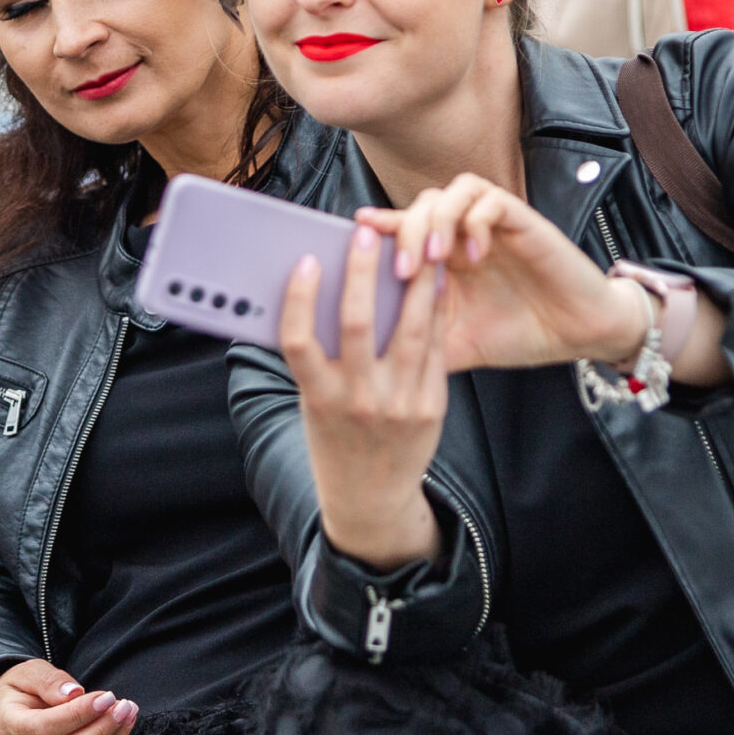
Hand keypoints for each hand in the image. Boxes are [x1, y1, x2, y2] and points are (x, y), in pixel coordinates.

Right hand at [277, 224, 452, 570]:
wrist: (370, 499)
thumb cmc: (334, 440)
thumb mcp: (315, 402)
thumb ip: (321, 358)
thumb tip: (326, 293)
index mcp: (318, 397)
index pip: (299, 341)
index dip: (300, 299)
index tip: (306, 263)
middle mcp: (356, 401)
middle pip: (356, 324)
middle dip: (360, 274)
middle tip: (363, 235)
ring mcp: (397, 404)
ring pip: (407, 329)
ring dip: (411, 282)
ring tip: (414, 246)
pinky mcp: (431, 407)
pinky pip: (432, 349)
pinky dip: (432, 312)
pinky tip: (435, 284)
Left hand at [357, 174, 646, 373]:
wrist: (576, 334)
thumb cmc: (515, 334)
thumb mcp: (452, 344)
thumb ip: (412, 338)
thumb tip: (357, 355)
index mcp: (443, 257)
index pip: (400, 227)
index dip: (375, 228)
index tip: (351, 236)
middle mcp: (463, 234)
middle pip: (420, 204)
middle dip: (404, 230)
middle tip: (401, 270)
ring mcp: (492, 225)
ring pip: (452, 191)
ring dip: (437, 219)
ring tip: (434, 257)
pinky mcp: (522, 221)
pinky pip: (490, 199)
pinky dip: (475, 222)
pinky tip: (474, 257)